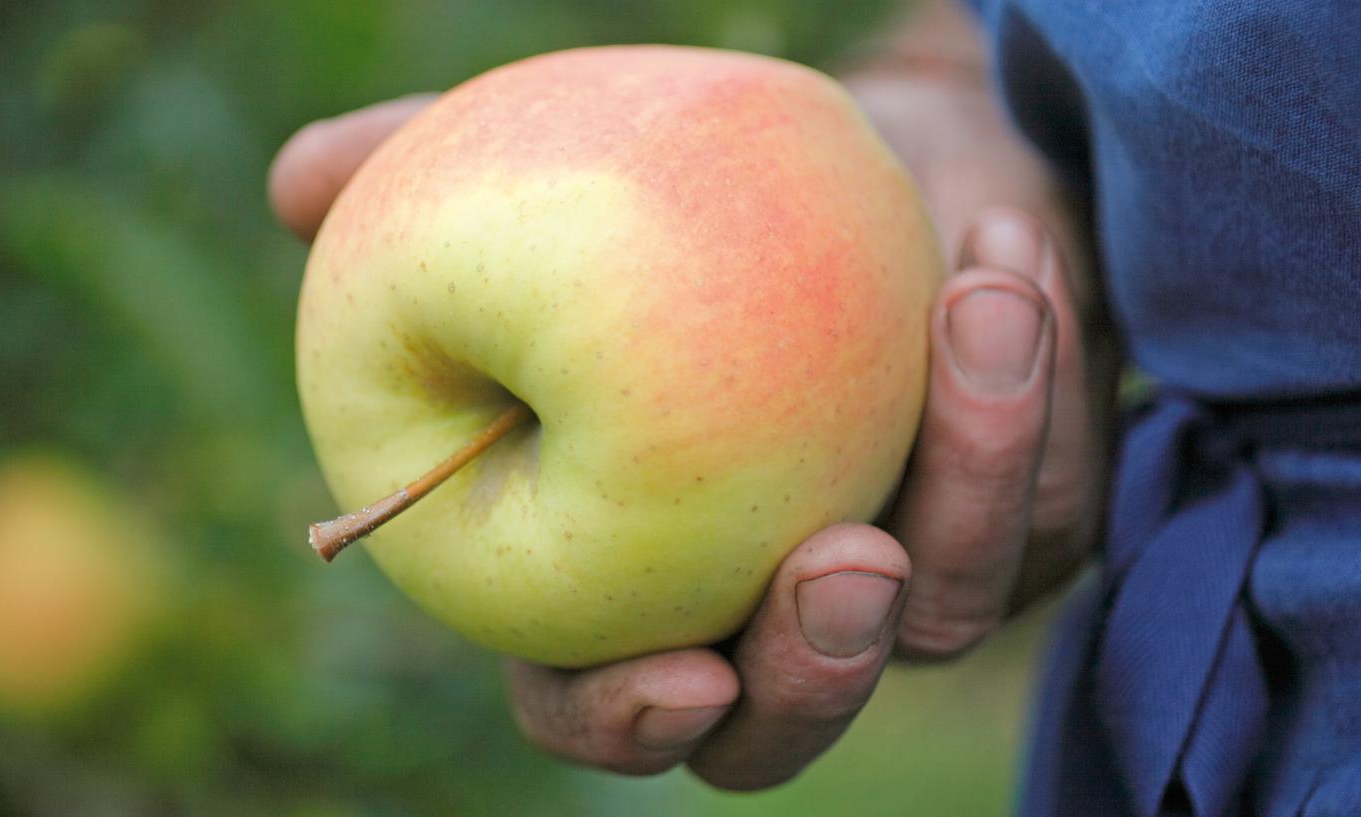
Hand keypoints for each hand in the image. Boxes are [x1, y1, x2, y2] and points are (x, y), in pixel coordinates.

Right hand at [268, 10, 1113, 787]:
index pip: (600, 703)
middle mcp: (765, 603)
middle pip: (789, 724)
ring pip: (953, 610)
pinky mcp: (1032, 510)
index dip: (624, 719)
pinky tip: (1004, 259)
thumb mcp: (557, 166)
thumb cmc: (685, 182)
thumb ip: (425, 179)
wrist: (878, 142)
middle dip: (819, 672)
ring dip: (974, 480)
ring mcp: (911, 573)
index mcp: (627, 575)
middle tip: (842, 567)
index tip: (681, 674)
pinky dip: (1042, 385)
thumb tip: (302, 184)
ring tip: (971, 317)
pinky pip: (1058, 494)